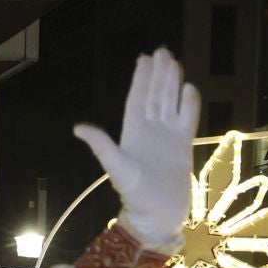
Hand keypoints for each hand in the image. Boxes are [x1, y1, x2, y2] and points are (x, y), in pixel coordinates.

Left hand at [72, 49, 200, 247]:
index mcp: (131, 134)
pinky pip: (187, 119)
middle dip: (158, 75)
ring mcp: (167, 138)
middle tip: (162, 51)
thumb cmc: (136, 195)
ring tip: (175, 62)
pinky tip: (189, 89)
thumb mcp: (118, 168)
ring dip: (172, 84)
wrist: (158, 216)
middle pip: (154, 96)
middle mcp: (149, 132)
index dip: (140, 80)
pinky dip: (189, 104)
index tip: (144, 59)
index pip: (136, 100)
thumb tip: (78, 128)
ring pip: (170, 103)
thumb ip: (102, 146)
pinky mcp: (183, 146)